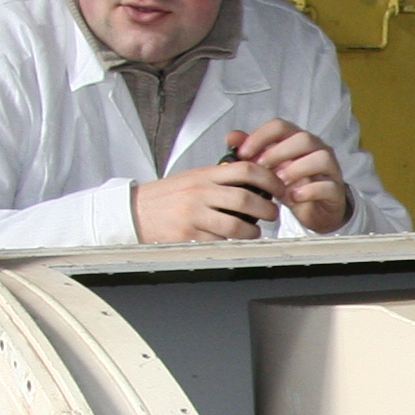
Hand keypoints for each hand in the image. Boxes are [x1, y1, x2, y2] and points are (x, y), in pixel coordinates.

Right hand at [132, 164, 281, 242]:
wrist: (135, 211)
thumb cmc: (167, 196)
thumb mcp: (193, 178)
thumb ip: (219, 177)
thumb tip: (253, 178)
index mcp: (205, 175)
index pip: (245, 170)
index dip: (269, 178)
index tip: (279, 187)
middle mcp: (200, 193)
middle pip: (246, 198)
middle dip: (267, 209)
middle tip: (273, 214)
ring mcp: (194, 215)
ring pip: (236, 226)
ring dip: (253, 232)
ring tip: (255, 232)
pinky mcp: (188, 236)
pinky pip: (219, 242)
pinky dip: (231, 244)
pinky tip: (233, 242)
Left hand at [224, 121, 350, 234]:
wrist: (315, 210)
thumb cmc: (292, 185)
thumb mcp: (268, 169)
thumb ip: (252, 152)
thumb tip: (232, 137)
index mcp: (297, 140)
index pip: (280, 126)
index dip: (260, 137)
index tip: (243, 154)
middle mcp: (316, 149)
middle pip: (302, 138)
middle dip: (278, 152)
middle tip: (260, 169)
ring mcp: (330, 169)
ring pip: (321, 158)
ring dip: (296, 169)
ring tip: (279, 183)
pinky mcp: (336, 190)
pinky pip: (328, 185)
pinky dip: (309, 190)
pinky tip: (293, 197)